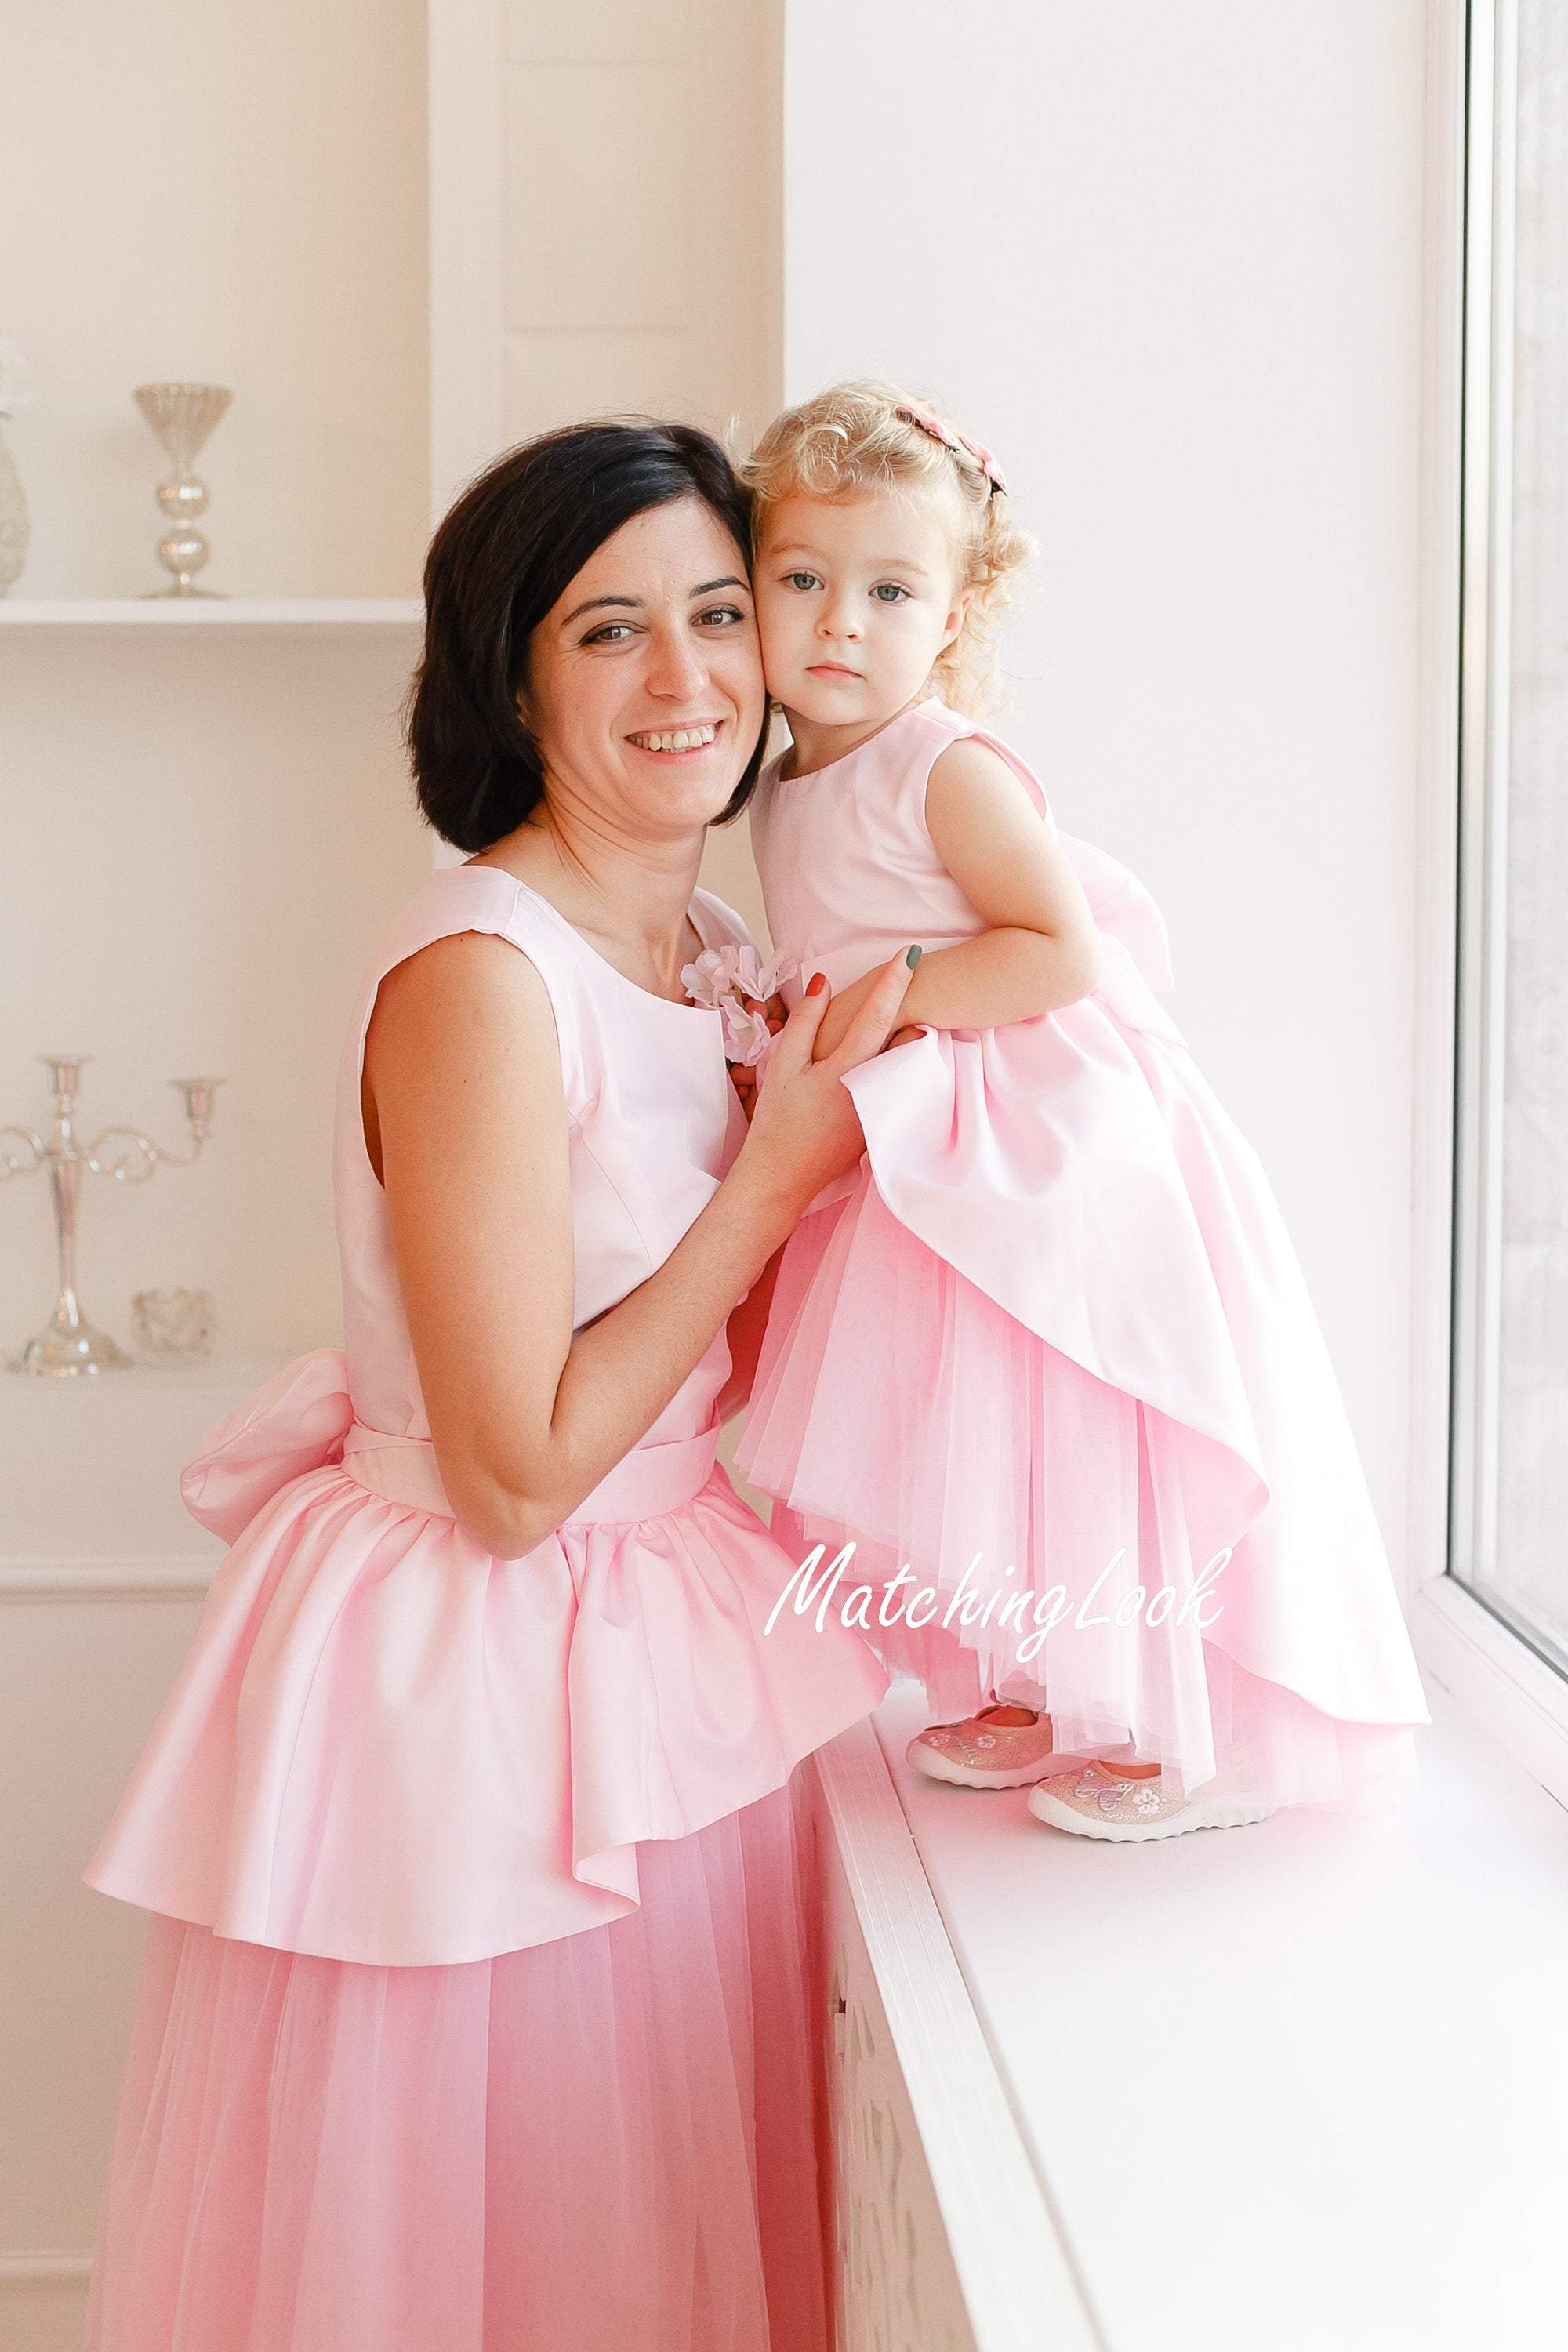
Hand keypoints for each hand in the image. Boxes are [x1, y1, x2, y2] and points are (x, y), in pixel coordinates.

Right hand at [738, 953, 919, 1214]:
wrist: (783, 1176)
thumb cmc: (778, 1120)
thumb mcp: (783, 1066)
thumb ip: (805, 1022)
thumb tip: (822, 982)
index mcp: (846, 1068)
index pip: (878, 1014)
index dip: (895, 980)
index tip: (911, 953)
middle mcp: (873, 1086)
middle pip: (908, 1036)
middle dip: (918, 1004)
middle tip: (923, 974)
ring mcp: (883, 1106)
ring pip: (908, 1060)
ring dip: (914, 1031)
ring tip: (920, 1006)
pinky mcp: (883, 1120)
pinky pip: (902, 1081)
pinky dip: (903, 1060)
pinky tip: (903, 1046)